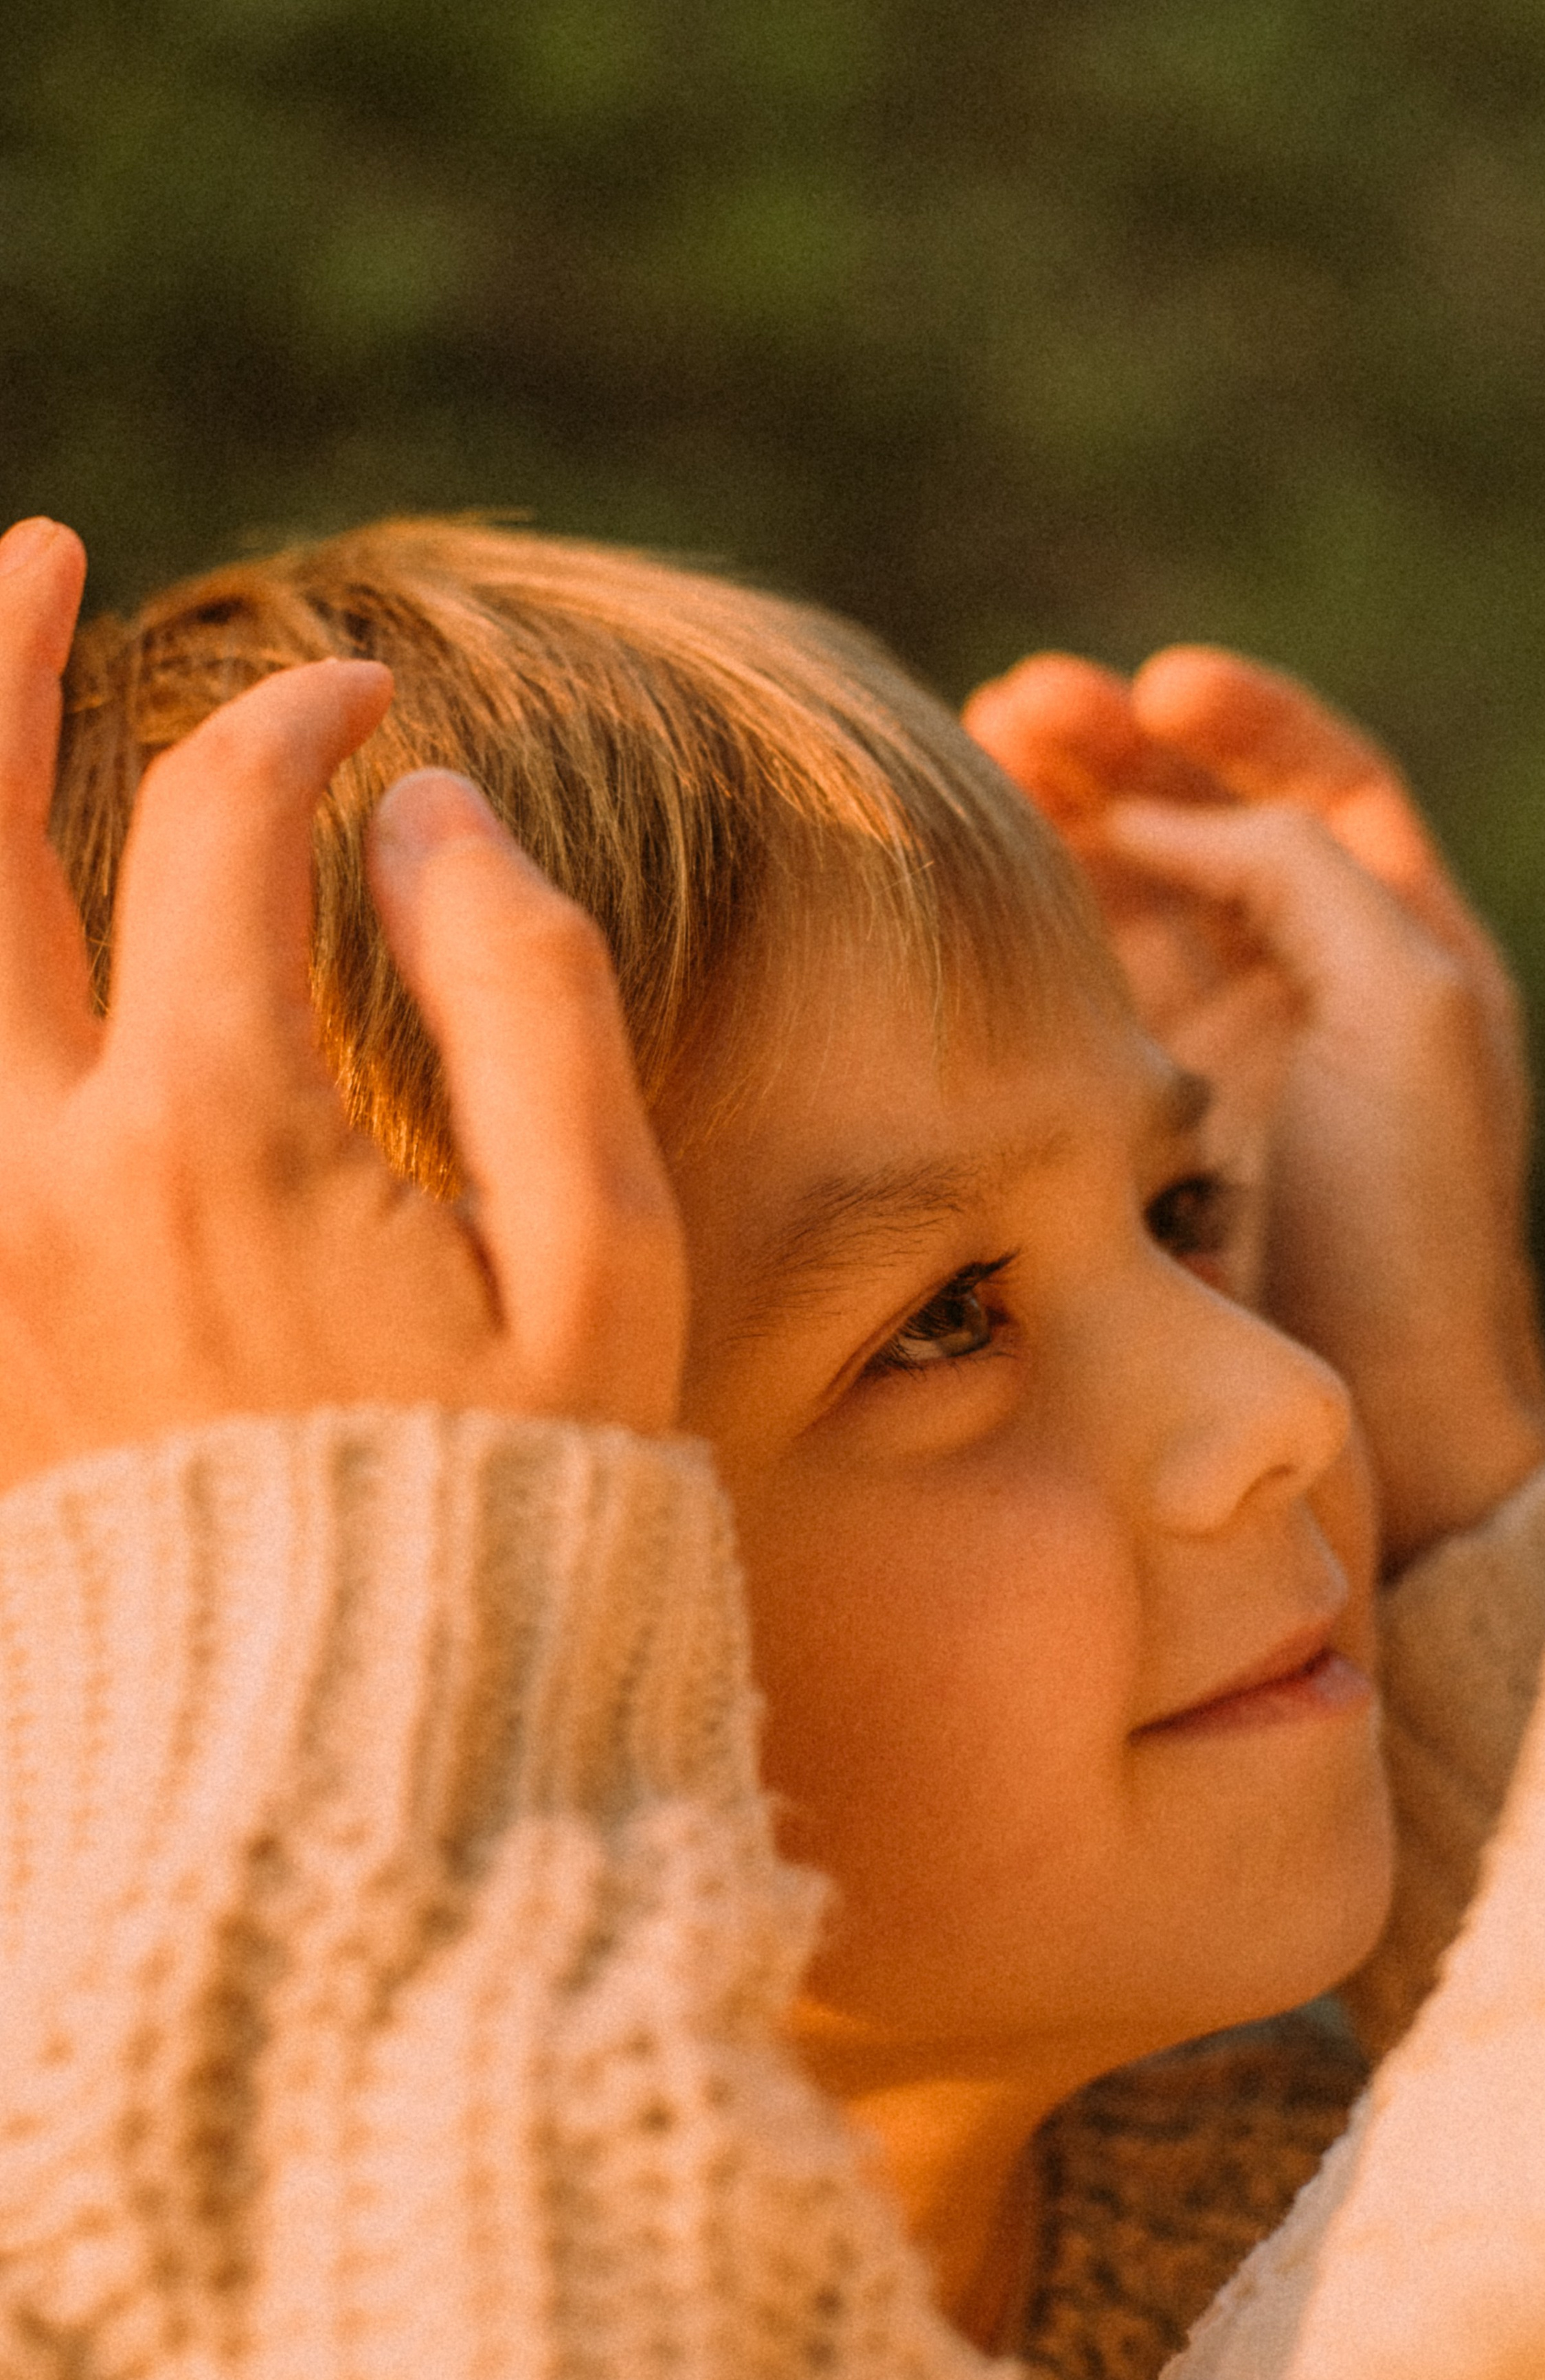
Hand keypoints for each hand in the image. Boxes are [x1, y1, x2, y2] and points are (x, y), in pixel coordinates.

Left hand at [0, 517, 684, 1489]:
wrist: (355, 1770)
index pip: (231, 825)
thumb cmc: (516, 1518)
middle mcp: (48, 1179)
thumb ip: (528, 1009)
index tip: (375, 717)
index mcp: (222, 1134)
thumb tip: (435, 814)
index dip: (306, 729)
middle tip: (33, 558)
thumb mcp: (603, 1270)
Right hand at [965, 647, 1544, 1567]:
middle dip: (1114, 753)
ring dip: (1051, 819)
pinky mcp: (1120, 1116)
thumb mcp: (1408, 1006)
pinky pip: (1063, 994)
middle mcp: (1296, 982)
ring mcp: (1202, 1049)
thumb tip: (1170, 814)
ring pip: (1117, 898)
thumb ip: (1301, 876)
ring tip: (972, 749)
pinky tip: (962, 876)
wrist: (1368, 1405)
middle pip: (1197, 824)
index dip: (1241, 722)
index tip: (1160, 685)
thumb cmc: (1416, 1213)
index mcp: (1396, 942)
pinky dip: (1017, 926)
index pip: (1317, 787)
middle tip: (1019, 704)